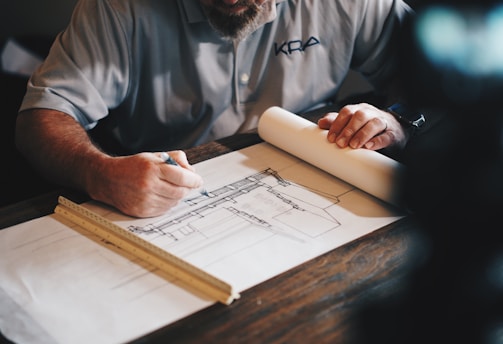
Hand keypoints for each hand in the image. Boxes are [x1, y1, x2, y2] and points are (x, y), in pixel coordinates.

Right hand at [87, 150, 203, 217]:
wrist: (108, 179)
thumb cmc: (133, 166)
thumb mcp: (154, 156)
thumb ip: (176, 159)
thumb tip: (192, 171)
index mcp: (152, 169)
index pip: (183, 177)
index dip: (194, 180)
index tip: (198, 181)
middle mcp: (148, 185)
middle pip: (181, 191)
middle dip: (186, 188)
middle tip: (185, 184)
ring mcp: (145, 200)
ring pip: (174, 202)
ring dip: (177, 196)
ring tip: (169, 188)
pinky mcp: (142, 211)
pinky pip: (164, 210)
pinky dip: (168, 203)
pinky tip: (161, 195)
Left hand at [317, 103, 406, 149]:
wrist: (393, 129)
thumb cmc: (367, 125)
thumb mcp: (351, 122)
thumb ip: (336, 122)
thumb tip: (321, 123)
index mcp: (359, 109)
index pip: (347, 112)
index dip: (337, 124)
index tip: (330, 138)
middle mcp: (370, 113)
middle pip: (359, 116)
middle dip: (348, 130)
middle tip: (340, 143)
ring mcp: (383, 122)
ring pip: (373, 124)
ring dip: (361, 135)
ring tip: (353, 145)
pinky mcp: (392, 133)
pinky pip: (386, 135)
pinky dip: (377, 141)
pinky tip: (369, 146)